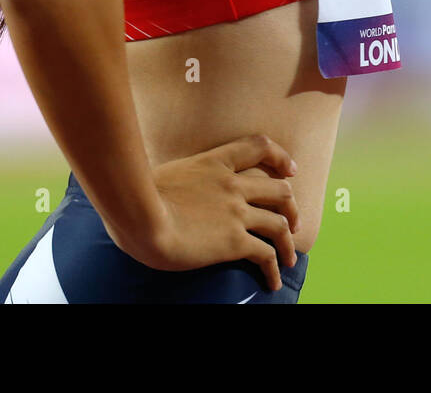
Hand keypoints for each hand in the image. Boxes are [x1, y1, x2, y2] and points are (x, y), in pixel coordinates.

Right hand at [114, 134, 300, 290]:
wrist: (140, 214)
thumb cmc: (137, 193)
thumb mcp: (164, 172)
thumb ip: (178, 177)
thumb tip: (164, 187)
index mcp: (214, 162)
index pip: (258, 146)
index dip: (281, 158)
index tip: (291, 170)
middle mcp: (232, 184)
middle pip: (279, 190)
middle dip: (291, 207)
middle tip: (293, 221)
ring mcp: (236, 212)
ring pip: (280, 224)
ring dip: (289, 242)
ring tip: (290, 257)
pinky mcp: (234, 241)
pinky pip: (266, 255)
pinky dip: (275, 269)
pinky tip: (273, 282)